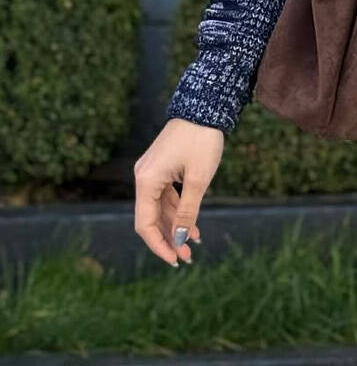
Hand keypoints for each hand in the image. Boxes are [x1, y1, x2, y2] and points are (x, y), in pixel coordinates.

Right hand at [133, 117, 224, 266]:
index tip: (175, 259)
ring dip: (175, 226)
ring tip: (194, 243)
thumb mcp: (198, 179)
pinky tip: (192, 225)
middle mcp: (143, 177)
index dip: (158, 245)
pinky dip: (178, 210)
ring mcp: (151, 172)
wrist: (204, 106)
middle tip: (188, 256)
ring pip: (159, 208)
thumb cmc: (202, 140)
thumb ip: (187, 211)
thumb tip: (180, 239)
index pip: (145, 224)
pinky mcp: (161, 167)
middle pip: (150, 218)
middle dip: (169, 238)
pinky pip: (166, 196)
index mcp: (146, 181)